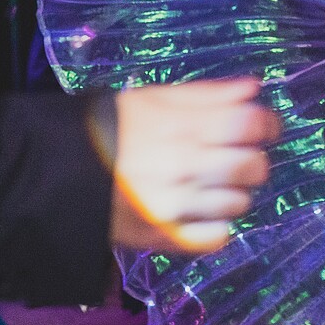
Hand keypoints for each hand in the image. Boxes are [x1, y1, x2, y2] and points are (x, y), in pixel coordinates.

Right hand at [109, 78, 281, 255]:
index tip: (264, 127)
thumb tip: (254, 88)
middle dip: (253, 160)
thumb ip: (208, 94)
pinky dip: (217, 224)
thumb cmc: (110, 127)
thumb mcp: (155, 98)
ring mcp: (177, 205)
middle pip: (254, 167)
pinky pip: (217, 236)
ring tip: (212, 185)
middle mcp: (185, 166)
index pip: (252, 123)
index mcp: (184, 126)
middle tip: (238, 158)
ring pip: (240, 203)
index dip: (267, 123)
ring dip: (233, 193)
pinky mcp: (165, 236)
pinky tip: (202, 211)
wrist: (57, 170)